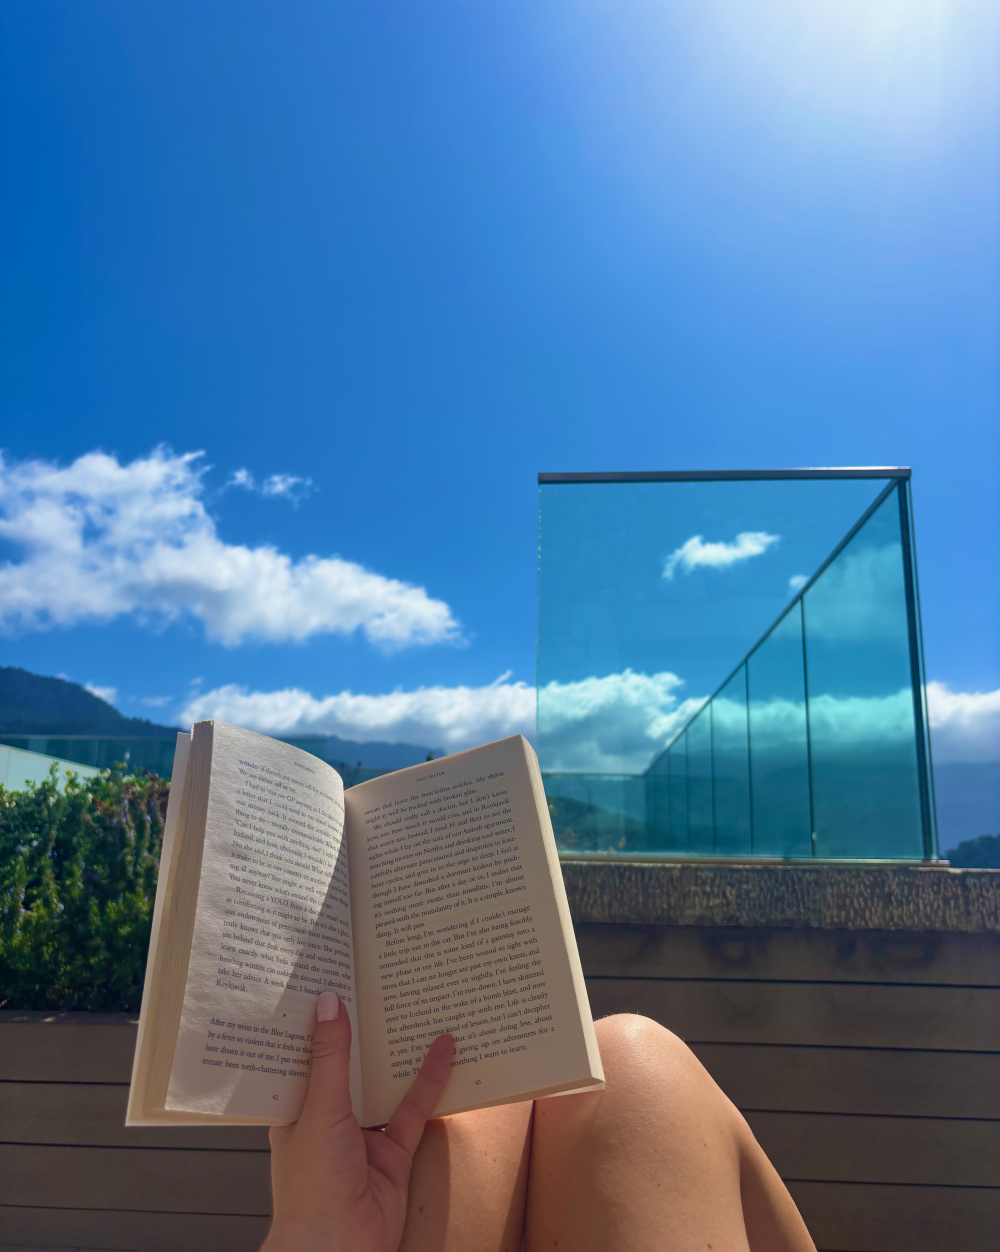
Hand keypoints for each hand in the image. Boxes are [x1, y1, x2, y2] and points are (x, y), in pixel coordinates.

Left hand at [262, 992, 453, 1251]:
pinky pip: (413, 1109)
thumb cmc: (311, 1187)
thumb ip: (331, 1057)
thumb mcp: (319, 1109)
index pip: (303, 1055)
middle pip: (347, 1066)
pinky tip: (444, 1050)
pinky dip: (430, 1080)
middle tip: (374, 981)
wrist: (339, 1248)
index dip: (314, 1021)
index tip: (326, 981)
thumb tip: (329, 1003)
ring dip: (397, 1052)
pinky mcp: (393, 1152)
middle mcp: (326, 1119)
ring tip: (413, 1005)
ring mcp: (361, 1135)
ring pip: (383, 1083)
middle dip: (361, 1031)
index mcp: (294, 1109)